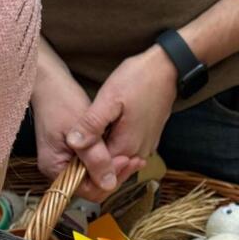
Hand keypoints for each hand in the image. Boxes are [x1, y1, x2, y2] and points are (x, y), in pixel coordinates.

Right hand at [31, 67, 142, 200]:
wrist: (50, 84)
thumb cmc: (60, 101)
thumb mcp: (80, 130)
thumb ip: (95, 158)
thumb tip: (109, 184)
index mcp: (54, 168)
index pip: (87, 189)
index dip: (108, 178)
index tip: (125, 159)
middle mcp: (58, 171)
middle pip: (92, 186)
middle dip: (114, 174)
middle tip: (135, 159)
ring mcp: (66, 163)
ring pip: (95, 176)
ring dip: (114, 168)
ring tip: (134, 157)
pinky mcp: (74, 156)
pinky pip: (94, 165)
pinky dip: (108, 160)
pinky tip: (123, 152)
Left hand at [67, 45, 177, 170]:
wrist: (168, 68)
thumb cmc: (139, 79)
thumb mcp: (109, 98)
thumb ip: (92, 124)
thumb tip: (73, 144)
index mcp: (126, 146)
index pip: (100, 171)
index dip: (83, 166)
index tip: (70, 154)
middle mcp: (138, 152)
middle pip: (110, 168)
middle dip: (92, 161)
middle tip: (77, 144)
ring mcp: (146, 146)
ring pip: (119, 159)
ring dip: (104, 153)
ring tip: (89, 136)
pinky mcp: (150, 138)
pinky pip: (129, 149)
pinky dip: (116, 145)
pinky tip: (106, 131)